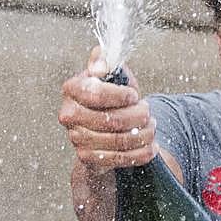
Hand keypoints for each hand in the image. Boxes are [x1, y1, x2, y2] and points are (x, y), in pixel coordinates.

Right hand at [59, 48, 156, 171]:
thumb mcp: (110, 75)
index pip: (96, 94)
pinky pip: (119, 158)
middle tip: (148, 113)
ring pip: (119, 140)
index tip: (134, 96)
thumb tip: (100, 65)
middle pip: (111, 120)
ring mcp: (76, 138)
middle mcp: (69, 114)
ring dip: (143, 134)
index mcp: (72, 89)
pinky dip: (140, 153)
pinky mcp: (87, 158)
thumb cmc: (109, 97)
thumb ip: (106, 62)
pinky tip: (151, 147)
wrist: (101, 129)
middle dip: (138, 116)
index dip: (121, 96)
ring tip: (152, 128)